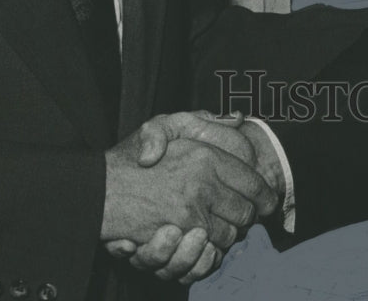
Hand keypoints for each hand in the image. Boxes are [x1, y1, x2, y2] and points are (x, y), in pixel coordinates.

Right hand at [103, 111, 278, 281]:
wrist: (99, 189)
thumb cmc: (129, 156)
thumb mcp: (163, 125)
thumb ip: (202, 121)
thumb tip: (238, 117)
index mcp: (205, 155)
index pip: (252, 181)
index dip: (264, 196)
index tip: (268, 203)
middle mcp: (202, 182)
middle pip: (245, 211)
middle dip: (246, 217)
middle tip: (242, 216)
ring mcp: (190, 211)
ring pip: (229, 234)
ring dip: (227, 235)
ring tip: (219, 227)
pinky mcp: (176, 234)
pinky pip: (209, 250)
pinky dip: (211, 250)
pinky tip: (205, 241)